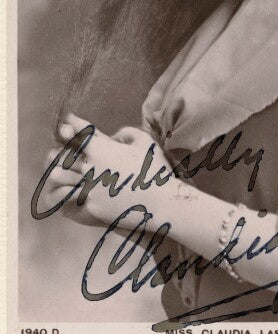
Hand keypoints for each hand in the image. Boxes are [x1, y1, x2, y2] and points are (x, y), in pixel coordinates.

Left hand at [44, 113, 173, 229]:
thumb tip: (114, 138)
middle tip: (60, 151)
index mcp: (101, 149)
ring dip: (60, 174)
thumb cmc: (155, 170)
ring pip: (61, 178)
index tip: (68, 124)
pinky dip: (71, 194)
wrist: (161, 204)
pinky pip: (73, 199)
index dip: (71, 126)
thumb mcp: (145, 142)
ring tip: (59, 173)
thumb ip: (126, 133)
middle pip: (62, 155)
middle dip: (60, 152)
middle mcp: (90, 167)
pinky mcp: (91, 208)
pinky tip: (71, 194)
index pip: (77, 133)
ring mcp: (89, 189)